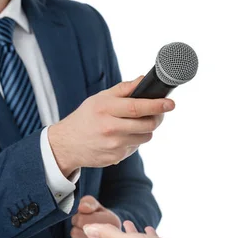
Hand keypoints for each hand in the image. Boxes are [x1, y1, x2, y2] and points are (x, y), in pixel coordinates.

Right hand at [48, 76, 174, 176]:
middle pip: (147, 124)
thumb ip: (123, 89)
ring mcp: (114, 146)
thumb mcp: (99, 99)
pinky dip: (135, 140)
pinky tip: (123, 136)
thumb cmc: (85, 118)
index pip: (137, 107)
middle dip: (158, 117)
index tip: (170, 103)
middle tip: (159, 111)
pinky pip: (136, 147)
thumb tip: (144, 80)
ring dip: (146, 129)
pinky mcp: (116, 157)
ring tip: (136, 123)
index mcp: (105, 110)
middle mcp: (110, 129)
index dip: (157, 105)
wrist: (67, 145)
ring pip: (145, 137)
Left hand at [70, 196, 121, 237]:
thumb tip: (83, 208)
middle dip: (76, 231)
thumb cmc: (99, 223)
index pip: (81, 220)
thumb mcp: (95, 209)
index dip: (78, 219)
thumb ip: (88, 202)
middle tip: (85, 232)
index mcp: (113, 221)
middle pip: (75, 234)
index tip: (83, 220)